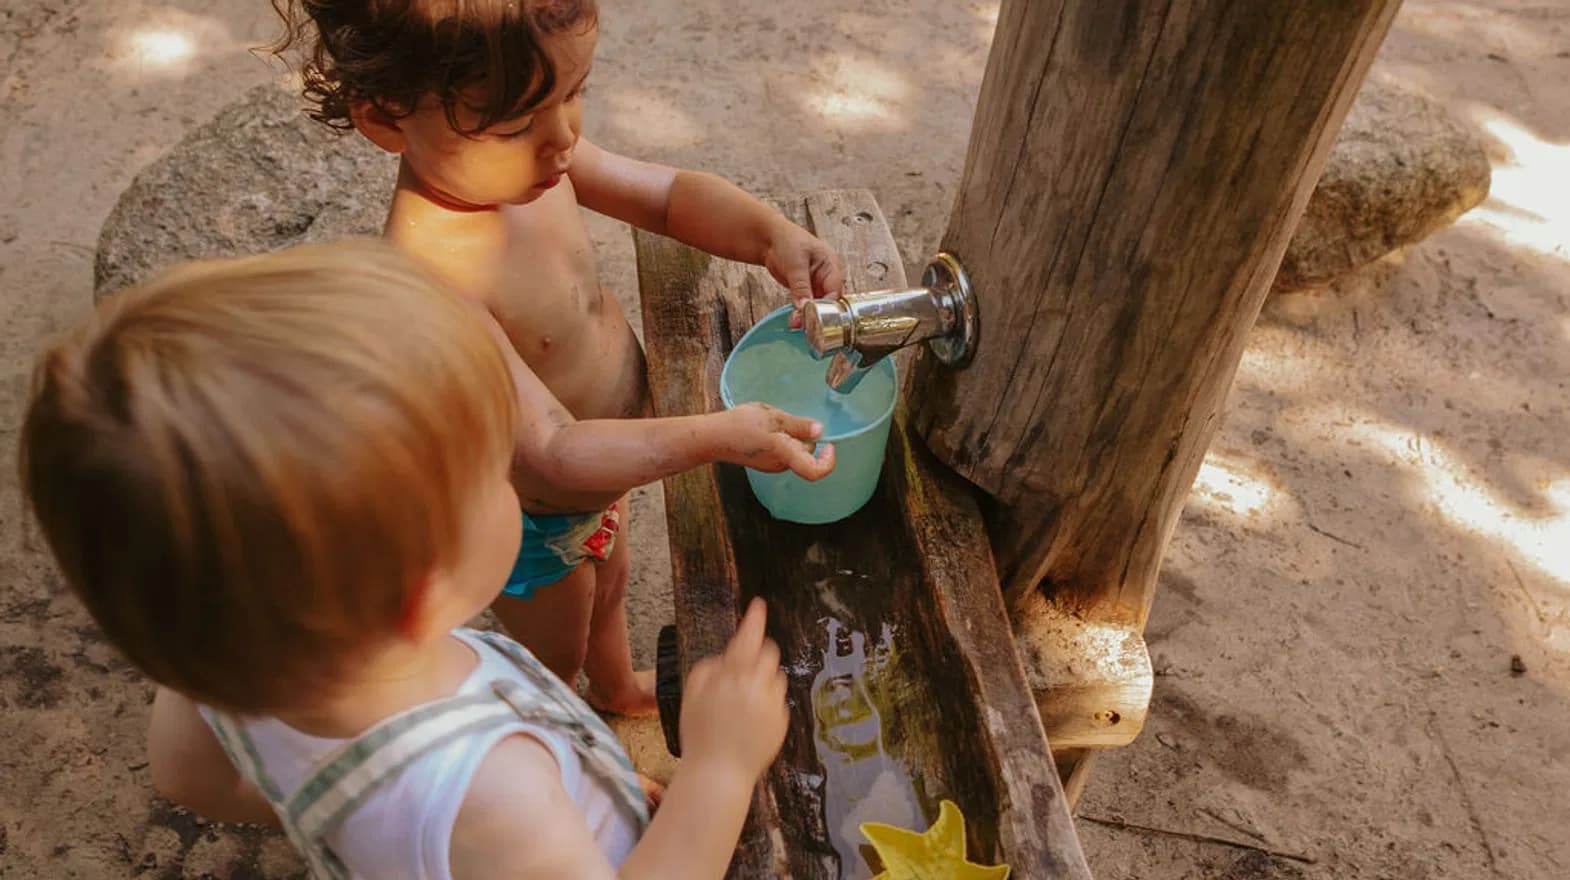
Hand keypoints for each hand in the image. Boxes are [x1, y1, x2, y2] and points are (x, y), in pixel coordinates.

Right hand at [679, 599, 788, 782]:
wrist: (719, 774)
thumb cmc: (700, 734)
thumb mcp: (691, 695)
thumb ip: (707, 669)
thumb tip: (723, 659)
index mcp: (733, 675)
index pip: (749, 636)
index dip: (754, 619)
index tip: (759, 605)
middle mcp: (758, 685)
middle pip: (768, 652)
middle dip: (757, 654)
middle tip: (741, 670)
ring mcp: (773, 703)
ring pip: (775, 676)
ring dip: (763, 679)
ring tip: (741, 703)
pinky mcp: (782, 721)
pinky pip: (778, 700)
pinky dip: (767, 702)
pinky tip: (749, 721)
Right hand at [720, 403, 835, 479]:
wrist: (713, 437)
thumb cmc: (739, 426)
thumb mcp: (773, 417)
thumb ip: (799, 425)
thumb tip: (820, 431)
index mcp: (786, 455)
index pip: (815, 471)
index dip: (828, 461)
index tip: (829, 446)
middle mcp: (781, 464)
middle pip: (806, 454)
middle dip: (804, 435)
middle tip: (789, 417)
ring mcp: (772, 464)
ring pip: (794, 450)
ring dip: (790, 434)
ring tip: (772, 420)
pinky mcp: (765, 461)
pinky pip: (782, 450)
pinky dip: (780, 437)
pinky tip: (765, 426)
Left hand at [762, 223, 843, 317]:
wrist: (769, 239)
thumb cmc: (786, 241)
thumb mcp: (796, 264)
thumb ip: (801, 286)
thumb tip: (805, 306)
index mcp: (831, 265)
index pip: (835, 291)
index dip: (827, 306)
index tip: (815, 316)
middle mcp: (826, 276)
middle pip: (829, 301)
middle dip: (818, 314)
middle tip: (805, 324)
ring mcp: (816, 283)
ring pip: (818, 305)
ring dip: (809, 315)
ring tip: (797, 323)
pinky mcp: (805, 290)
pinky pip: (808, 304)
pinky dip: (802, 312)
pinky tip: (795, 319)